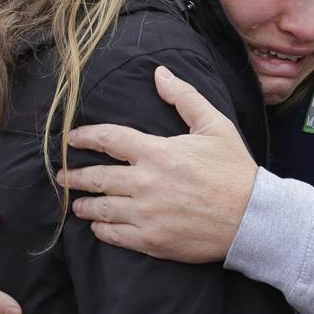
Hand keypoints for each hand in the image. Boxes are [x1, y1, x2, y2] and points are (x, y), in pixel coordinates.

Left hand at [60, 65, 258, 262]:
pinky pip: (115, 235)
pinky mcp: (152, 241)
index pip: (109, 139)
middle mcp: (145, 183)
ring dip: (84, 204)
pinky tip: (98, 225)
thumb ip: (184, 97)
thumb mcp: (214, 125)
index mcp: (157, 151)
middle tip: (62, 176)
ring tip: (76, 203)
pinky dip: (101, 229)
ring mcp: (146, 214)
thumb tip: (159, 73)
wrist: (252, 218)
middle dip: (74, 176)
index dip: (86, 137)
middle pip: (97, 177)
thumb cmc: (234, 170)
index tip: (72, 138)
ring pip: (101, 208)